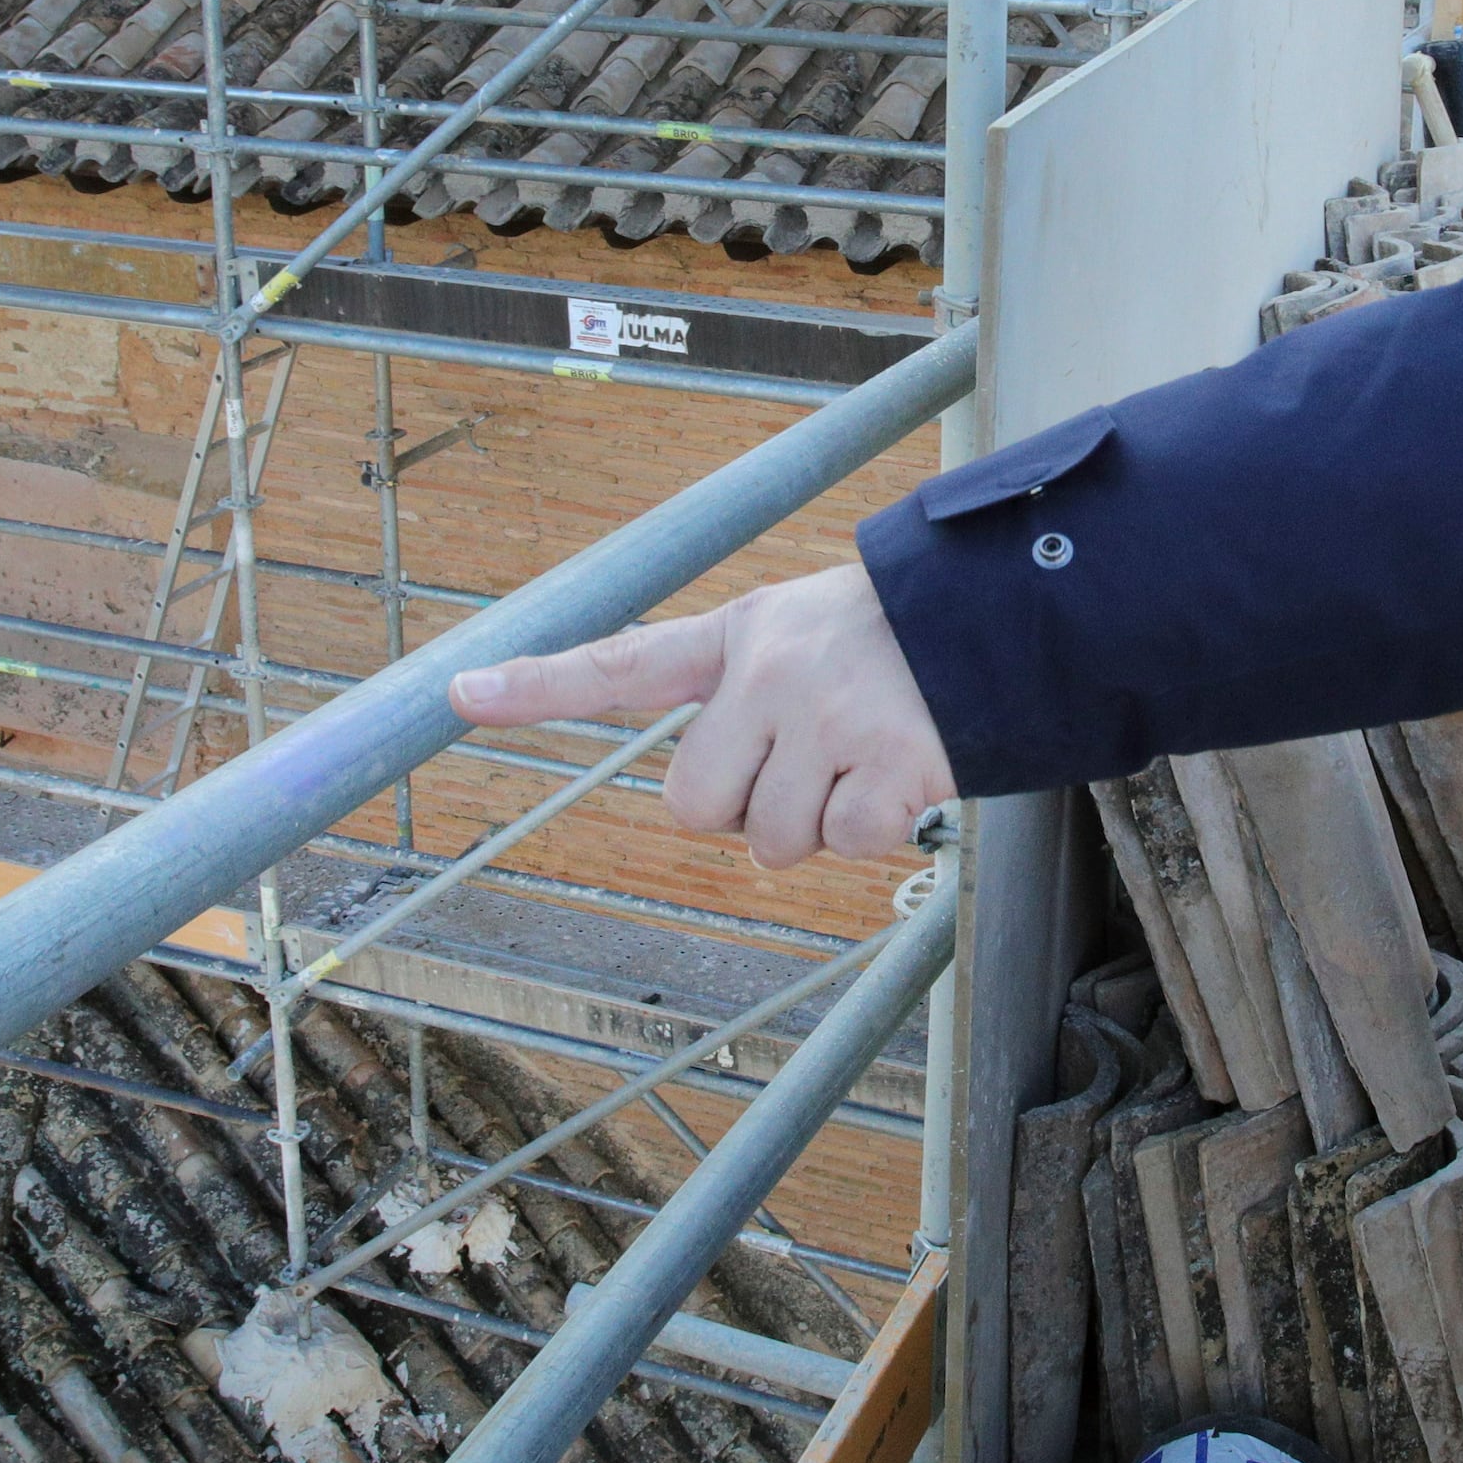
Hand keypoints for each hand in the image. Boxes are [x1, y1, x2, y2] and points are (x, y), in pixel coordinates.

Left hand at [449, 561, 958, 865]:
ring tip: (860, 758)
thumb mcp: (797, 632)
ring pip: (771, 840)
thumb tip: (700, 808)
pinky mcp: (889, 761)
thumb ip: (737, 696)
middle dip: (746, 807)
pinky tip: (901, 773)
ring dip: (815, 823)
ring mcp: (828, 716)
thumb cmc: (889, 643)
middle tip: (804, 762)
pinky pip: (844, 843)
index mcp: (739, 635)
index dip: (538, 685)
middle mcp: (771, 671)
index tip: (461, 694)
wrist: (1001, 618)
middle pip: (696, 806)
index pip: (623, 664)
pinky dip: (875, 829)